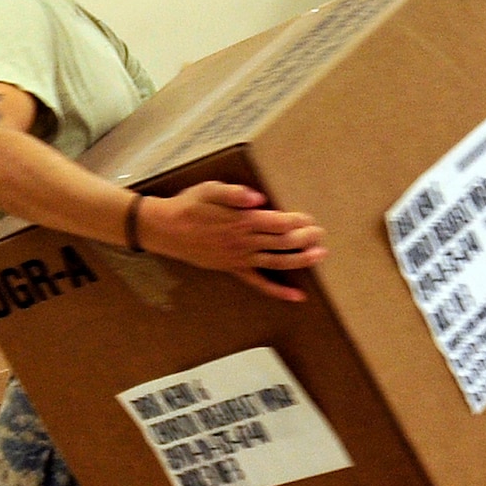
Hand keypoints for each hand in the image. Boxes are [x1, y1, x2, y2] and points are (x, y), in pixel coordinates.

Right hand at [139, 182, 327, 303]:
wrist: (165, 229)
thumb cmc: (188, 205)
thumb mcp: (209, 190)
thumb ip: (234, 193)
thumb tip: (259, 198)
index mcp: (241, 221)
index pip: (279, 223)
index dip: (298, 222)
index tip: (310, 219)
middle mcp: (243, 242)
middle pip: (282, 242)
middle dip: (305, 238)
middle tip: (320, 234)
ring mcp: (239, 259)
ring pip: (277, 262)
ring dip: (301, 260)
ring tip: (320, 255)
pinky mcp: (233, 269)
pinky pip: (259, 283)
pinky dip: (278, 291)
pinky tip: (297, 296)